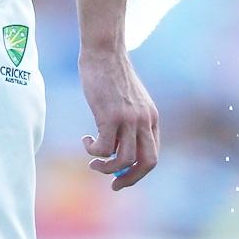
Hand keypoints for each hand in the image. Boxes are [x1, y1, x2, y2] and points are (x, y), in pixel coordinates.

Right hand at [79, 51, 158, 190]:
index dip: (138, 171)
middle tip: (114, 185)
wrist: (104, 53)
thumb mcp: (128, 101)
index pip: (152, 154)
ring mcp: (129, 119)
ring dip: (106, 168)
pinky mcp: (110, 116)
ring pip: (124, 160)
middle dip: (131, 179)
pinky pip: (104, 148)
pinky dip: (92, 151)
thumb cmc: (111, 75)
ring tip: (93, 161)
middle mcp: (144, 120)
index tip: (121, 178)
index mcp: (151, 118)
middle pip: (147, 162)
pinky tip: (86, 140)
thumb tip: (115, 149)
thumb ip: (128, 122)